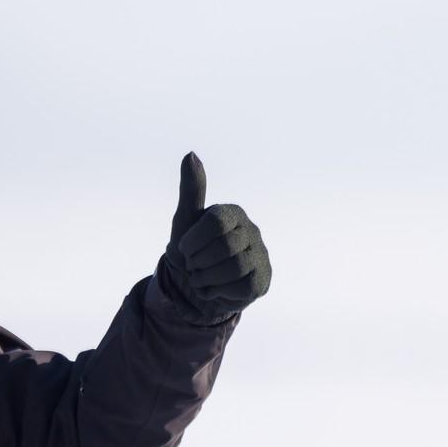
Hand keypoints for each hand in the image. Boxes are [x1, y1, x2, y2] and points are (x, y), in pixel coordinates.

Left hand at [158, 152, 270, 324]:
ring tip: (200, 279)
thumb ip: (191, 189)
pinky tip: (215, 289)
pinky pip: (242, 287)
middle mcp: (251, 230)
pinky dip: (220, 292)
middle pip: (225, 246)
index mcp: (233, 213)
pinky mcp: (263, 279)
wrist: (197, 286)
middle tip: (193, 267)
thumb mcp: (186, 220)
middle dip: (200, 262)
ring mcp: (261, 254)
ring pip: (234, 268)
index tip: (184, 250)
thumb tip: (190, 154)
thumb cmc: (191, 250)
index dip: (194, 240)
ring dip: (207, 278)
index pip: (216, 222)